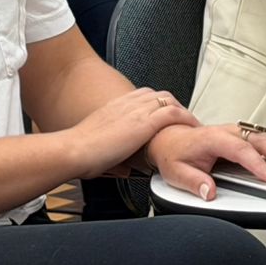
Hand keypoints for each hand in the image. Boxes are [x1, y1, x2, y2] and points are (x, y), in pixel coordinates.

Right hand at [64, 87, 197, 178]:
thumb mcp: (100, 149)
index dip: (158, 104)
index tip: (165, 114)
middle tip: (183, 119)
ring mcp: (137, 111)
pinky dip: (185, 117)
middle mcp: (127, 104)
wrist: (74, 150)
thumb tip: (125, 169)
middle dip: (174, 104)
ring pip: (169, 100)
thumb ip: (115, 156)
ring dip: (182, 110)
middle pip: (159, 95)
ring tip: (191, 122)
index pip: (144, 96)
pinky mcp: (144, 123)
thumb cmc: (80, 153)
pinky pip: (172, 113)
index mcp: (116, 106)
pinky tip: (191, 126)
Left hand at [147, 124, 265, 200]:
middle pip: (264, 141)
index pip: (242, 150)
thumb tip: (209, 191)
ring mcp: (242, 131)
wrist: (171, 137)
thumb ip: (194, 182)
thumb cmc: (176, 153)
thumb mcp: (177, 172)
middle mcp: (232, 131)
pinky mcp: (248, 134)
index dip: (259, 164)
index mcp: (215, 137)